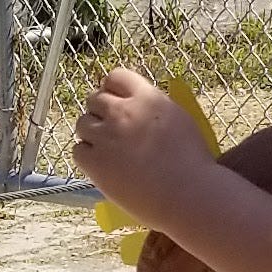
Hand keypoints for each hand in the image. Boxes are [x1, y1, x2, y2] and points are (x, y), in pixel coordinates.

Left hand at [73, 61, 216, 222]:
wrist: (189, 194)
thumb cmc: (193, 162)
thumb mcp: (178, 119)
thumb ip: (153, 107)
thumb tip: (135, 105)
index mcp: (147, 98)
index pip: (116, 76)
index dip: (113, 89)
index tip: (116, 100)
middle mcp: (123, 112)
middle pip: (94, 98)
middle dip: (101, 111)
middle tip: (112, 129)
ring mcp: (106, 137)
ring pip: (82, 124)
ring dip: (92, 133)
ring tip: (108, 149)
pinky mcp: (95, 162)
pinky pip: (78, 150)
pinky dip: (87, 156)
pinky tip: (103, 166)